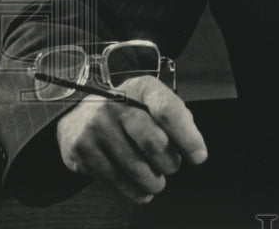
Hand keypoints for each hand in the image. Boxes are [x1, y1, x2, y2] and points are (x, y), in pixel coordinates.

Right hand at [56, 76, 207, 203]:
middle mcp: (116, 104)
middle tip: (173, 167)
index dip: (187, 136)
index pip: (168, 110)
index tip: (199, 156)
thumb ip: (176, 118)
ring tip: (158, 182)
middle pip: (153, 141)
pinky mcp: (82, 150)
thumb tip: (191, 146)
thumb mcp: (153, 102)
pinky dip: (133, 190)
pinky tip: (142, 191)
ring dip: (153, 180)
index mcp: (141, 88)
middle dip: (169, 161)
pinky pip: (114, 179)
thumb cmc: (130, 110)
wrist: (79, 115)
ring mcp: (96, 127)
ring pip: (134, 166)